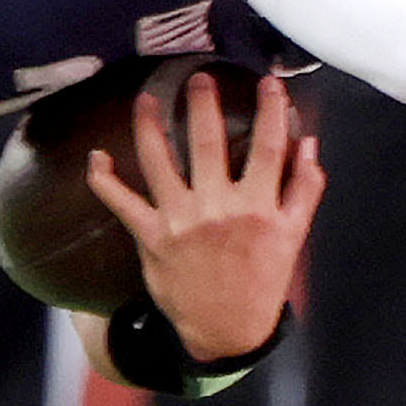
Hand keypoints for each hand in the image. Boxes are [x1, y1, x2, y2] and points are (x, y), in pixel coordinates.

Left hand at [83, 71, 324, 361]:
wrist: (227, 329)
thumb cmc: (262, 278)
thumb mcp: (294, 237)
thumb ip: (304, 187)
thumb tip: (308, 141)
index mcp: (259, 207)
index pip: (269, 147)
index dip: (271, 110)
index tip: (267, 82)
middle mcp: (219, 209)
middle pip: (209, 143)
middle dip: (202, 104)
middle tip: (197, 76)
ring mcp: (181, 222)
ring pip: (160, 161)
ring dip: (149, 125)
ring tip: (145, 98)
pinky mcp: (152, 238)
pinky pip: (122, 203)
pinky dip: (105, 179)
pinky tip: (97, 156)